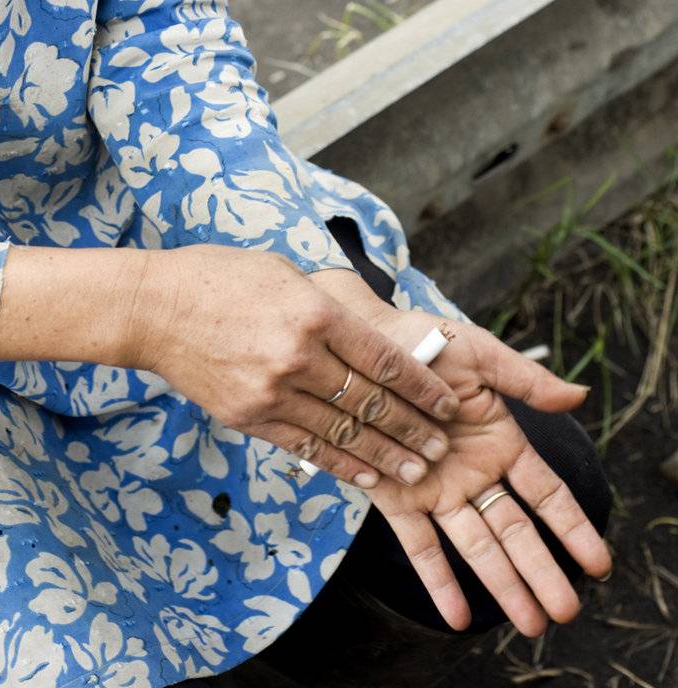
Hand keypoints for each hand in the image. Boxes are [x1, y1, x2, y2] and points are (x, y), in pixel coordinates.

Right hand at [132, 245, 462, 489]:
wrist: (155, 308)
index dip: (423, 386)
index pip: (385, 358)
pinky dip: (342, 464)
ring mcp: (273, 391)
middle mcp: (299, 355)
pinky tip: (367, 477)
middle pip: (372, 400)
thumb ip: (328, 307)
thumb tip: (368, 334)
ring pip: (345, 431)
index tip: (447, 402)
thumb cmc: (220, 278)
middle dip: (413, 427)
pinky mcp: (250, 417)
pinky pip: (307, 447)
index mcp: (315, 311)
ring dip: (386, 455)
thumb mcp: (285, 274)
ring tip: (416, 470)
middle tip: (441, 444)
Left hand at [347, 297, 612, 634]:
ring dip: (502, 584)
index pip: (545, 494)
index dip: (572, 528)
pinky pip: (421, 544)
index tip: (598, 564)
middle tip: (565, 611)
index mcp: (499, 441)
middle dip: (541, 571)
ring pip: (477, 545)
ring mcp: (437, 489)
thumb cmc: (426, 342)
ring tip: (531, 623)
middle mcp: (472, 473)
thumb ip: (525, 380)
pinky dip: (439, 580)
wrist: (364, 340)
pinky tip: (457, 617)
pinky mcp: (398, 496)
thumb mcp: (480, 353)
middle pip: (515, 531)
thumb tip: (577, 395)